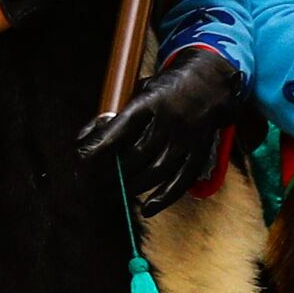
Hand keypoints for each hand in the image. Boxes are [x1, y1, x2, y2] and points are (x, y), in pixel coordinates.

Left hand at [77, 43, 248, 213]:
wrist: (212, 83)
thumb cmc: (167, 89)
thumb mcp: (140, 92)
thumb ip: (115, 116)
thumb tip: (82, 140)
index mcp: (152, 102)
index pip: (121, 128)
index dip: (100, 146)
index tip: (82, 160)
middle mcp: (170, 120)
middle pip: (136, 155)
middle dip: (111, 173)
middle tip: (92, 182)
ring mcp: (186, 139)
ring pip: (155, 171)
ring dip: (130, 187)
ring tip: (111, 193)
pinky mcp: (199, 153)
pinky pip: (181, 181)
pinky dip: (163, 198)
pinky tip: (146, 209)